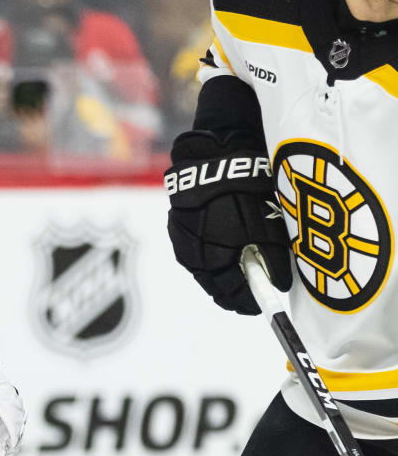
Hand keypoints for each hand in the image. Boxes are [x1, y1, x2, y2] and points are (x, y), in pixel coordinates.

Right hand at [165, 130, 291, 314]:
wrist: (218, 151)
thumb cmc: (247, 188)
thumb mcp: (267, 224)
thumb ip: (270, 258)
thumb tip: (277, 285)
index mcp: (211, 255)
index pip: (227, 292)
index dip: (246, 301)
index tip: (261, 305)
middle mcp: (190, 251)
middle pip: (212, 283)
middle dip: (233, 289)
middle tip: (254, 291)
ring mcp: (180, 237)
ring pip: (202, 267)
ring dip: (221, 272)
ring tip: (242, 270)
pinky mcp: (178, 223)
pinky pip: (195, 249)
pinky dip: (212, 254)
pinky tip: (226, 248)